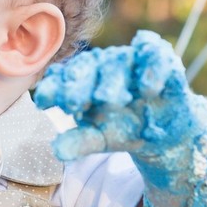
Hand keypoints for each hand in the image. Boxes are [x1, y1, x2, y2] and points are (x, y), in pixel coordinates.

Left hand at [35, 30, 196, 162]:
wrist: (164, 130)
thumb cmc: (124, 129)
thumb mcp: (100, 138)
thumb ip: (80, 141)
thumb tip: (57, 151)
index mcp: (83, 79)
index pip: (64, 77)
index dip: (54, 88)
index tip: (42, 102)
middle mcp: (104, 64)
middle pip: (87, 67)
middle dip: (79, 84)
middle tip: (72, 102)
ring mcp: (132, 60)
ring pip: (118, 62)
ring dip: (112, 80)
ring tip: (108, 99)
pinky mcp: (161, 60)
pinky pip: (155, 56)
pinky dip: (151, 69)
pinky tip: (146, 88)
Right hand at [38, 30, 206, 206]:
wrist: (186, 177)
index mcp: (182, 110)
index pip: (170, 74)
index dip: (158, 70)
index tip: (148, 85)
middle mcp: (149, 95)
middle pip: (127, 70)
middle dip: (108, 79)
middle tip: (90, 99)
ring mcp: (122, 99)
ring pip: (97, 77)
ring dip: (76, 83)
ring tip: (50, 97)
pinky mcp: (99, 111)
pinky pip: (78, 96)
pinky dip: (62, 91)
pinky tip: (44, 97)